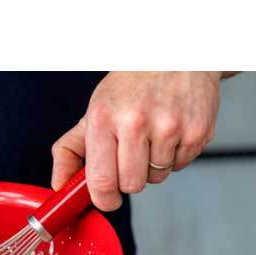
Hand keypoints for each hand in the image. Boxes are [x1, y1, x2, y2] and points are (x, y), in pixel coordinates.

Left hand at [51, 71, 221, 210]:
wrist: (176, 55)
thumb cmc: (130, 88)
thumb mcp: (93, 114)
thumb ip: (69, 151)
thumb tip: (59, 185)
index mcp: (103, 119)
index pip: (101, 180)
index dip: (104, 199)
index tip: (107, 199)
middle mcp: (135, 122)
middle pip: (131, 185)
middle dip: (129, 179)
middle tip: (131, 155)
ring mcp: (168, 126)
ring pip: (156, 178)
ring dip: (152, 167)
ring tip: (153, 137)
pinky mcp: (196, 131)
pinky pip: (179, 167)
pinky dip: (174, 157)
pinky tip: (170, 133)